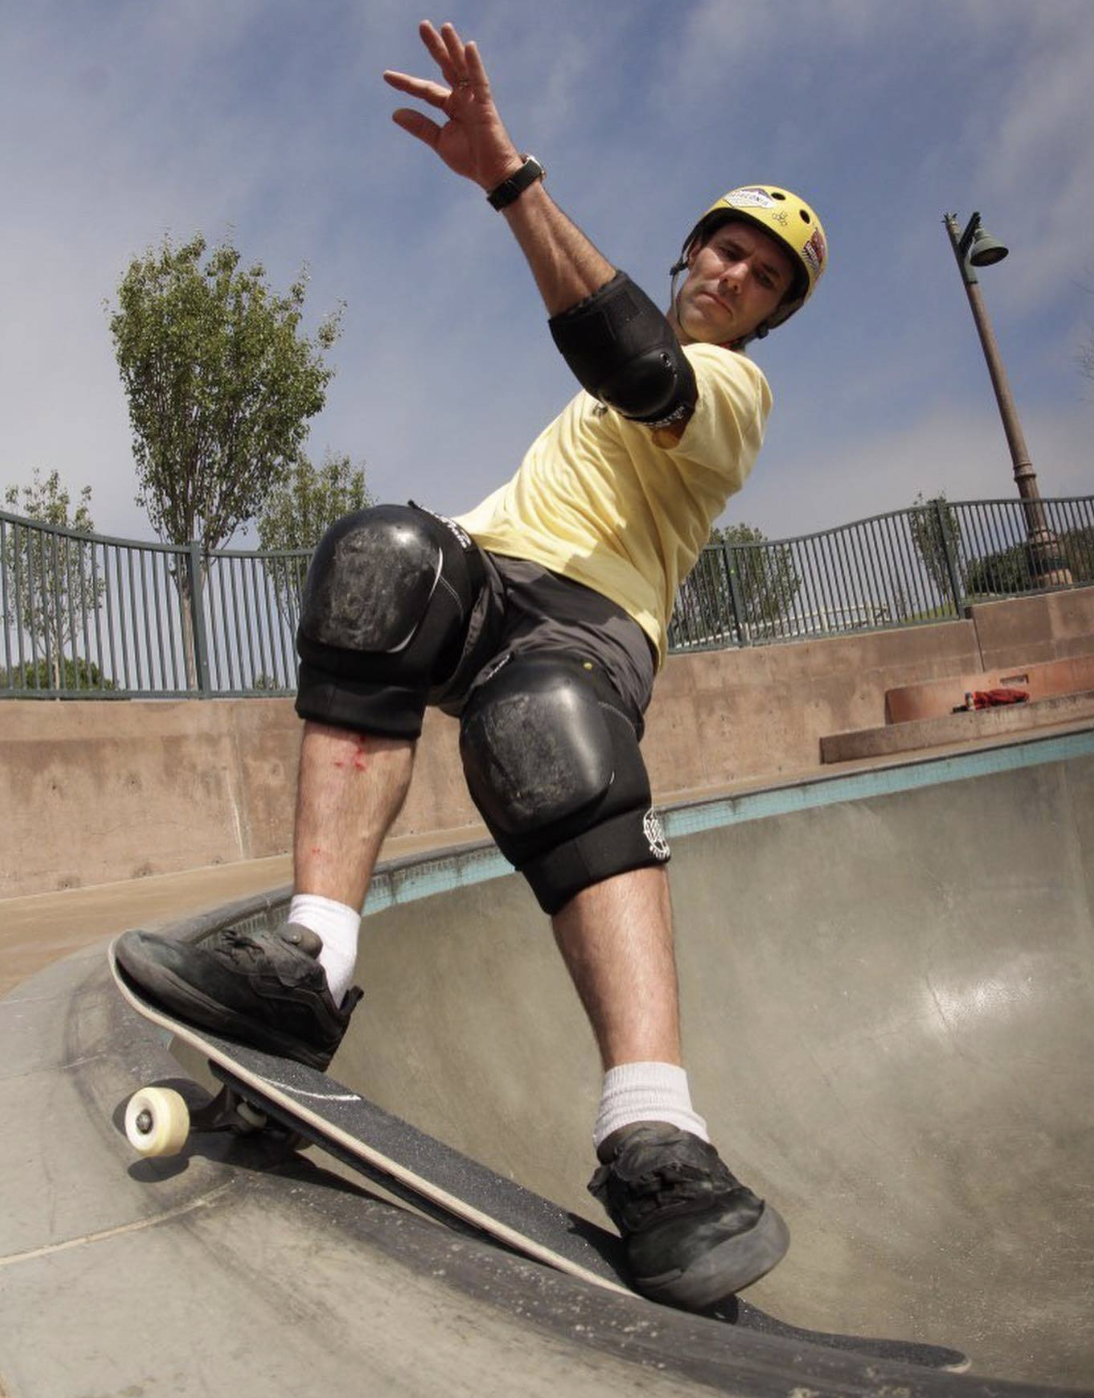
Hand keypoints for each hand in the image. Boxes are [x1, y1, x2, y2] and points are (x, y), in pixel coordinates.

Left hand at [383, 21, 523, 191]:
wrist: (492, 174)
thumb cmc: (470, 159)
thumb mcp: (439, 141)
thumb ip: (420, 126)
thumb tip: (395, 112)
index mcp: (450, 106)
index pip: (425, 89)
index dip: (407, 83)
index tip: (386, 76)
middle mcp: (462, 98)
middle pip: (446, 67)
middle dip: (434, 47)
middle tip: (422, 25)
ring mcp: (474, 99)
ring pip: (462, 68)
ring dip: (454, 47)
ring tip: (444, 28)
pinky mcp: (486, 105)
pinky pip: (480, 81)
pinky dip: (474, 65)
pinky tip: (468, 47)